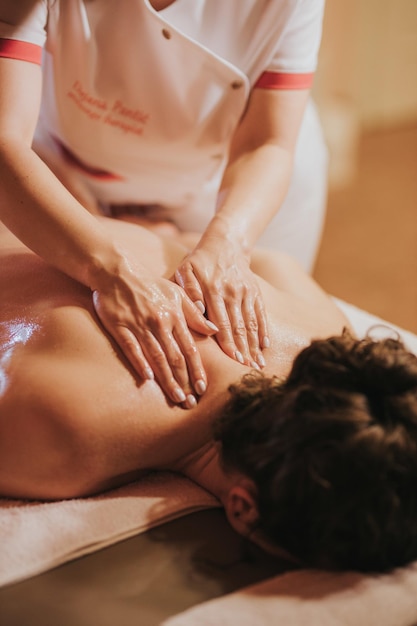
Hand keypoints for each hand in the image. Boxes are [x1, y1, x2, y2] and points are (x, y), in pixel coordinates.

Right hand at [91, 252, 217, 406]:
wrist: (118, 272)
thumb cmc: (151, 285)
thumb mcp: (177, 294)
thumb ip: (195, 314)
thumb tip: (214, 330)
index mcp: (175, 316)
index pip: (190, 348)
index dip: (197, 370)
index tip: (203, 388)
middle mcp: (160, 322)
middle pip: (175, 357)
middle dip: (184, 381)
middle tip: (191, 402)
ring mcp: (139, 325)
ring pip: (157, 356)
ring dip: (167, 379)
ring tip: (176, 397)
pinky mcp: (120, 327)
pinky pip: (132, 348)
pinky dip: (140, 363)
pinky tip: (148, 379)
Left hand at [175, 235, 268, 367]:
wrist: (225, 243)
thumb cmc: (198, 262)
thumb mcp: (186, 271)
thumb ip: (189, 292)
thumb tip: (199, 312)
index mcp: (213, 290)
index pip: (221, 323)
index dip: (228, 343)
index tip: (233, 361)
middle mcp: (232, 293)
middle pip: (238, 327)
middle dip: (243, 350)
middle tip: (246, 371)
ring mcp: (246, 292)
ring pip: (251, 323)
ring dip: (254, 345)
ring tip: (257, 364)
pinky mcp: (255, 292)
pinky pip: (260, 314)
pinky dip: (263, 330)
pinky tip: (265, 346)